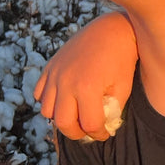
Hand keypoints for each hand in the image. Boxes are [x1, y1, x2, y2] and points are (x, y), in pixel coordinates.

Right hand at [35, 12, 137, 141]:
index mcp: (87, 88)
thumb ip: (112, 109)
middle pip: (63, 122)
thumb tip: (103, 126)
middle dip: (76, 133)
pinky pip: (40, 93)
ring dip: (61, 118)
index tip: (105, 134)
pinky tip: (65, 101)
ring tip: (76, 117)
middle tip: (88, 133)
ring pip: (47, 110)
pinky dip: (49, 102)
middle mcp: (66, 83)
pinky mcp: (50, 67)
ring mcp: (55, 74)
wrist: (112, 30)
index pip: (89, 124)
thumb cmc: (122, 59)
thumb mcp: (124, 87)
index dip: (99, 134)